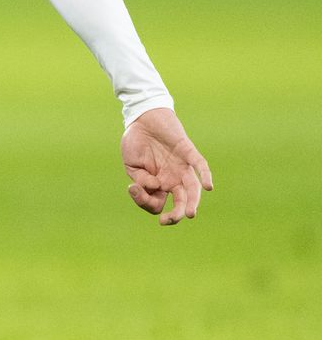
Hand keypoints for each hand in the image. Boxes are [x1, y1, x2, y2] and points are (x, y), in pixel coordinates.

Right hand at [119, 107, 213, 224]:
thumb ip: (140, 179)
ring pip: (191, 189)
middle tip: (167, 220)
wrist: (143, 118)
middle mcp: (172, 179)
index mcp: (157, 184)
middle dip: (174, 214)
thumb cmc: (136, 142)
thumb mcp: (131, 164)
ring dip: (192, 202)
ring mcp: (181, 167)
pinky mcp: (188, 152)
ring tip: (189, 214)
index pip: (155, 203)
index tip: (133, 188)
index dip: (144, 200)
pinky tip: (208, 187)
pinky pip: (200, 165)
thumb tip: (154, 186)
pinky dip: (205, 175)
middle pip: (179, 202)